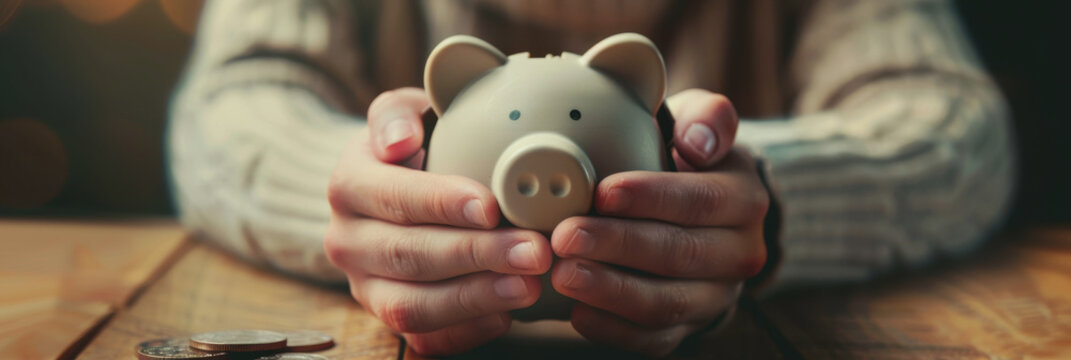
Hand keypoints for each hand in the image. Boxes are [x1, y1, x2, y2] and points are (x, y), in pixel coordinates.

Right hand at [324, 88, 552, 355]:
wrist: (397, 188)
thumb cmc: (415, 147)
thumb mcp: (402, 114)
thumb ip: (396, 115)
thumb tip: (398, 141)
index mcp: (348, 186)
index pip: (393, 197)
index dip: (442, 203)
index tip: (492, 206)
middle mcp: (347, 241)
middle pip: (407, 255)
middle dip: (475, 255)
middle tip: (533, 251)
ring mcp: (365, 286)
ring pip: (411, 305)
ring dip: (475, 299)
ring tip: (528, 286)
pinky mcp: (388, 316)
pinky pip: (422, 338)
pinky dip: (465, 331)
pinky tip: (507, 314)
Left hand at [550, 89, 769, 356]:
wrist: (702, 212)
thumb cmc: (685, 159)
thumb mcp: (700, 124)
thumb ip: (707, 117)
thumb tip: (699, 141)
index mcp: (744, 199)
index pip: (701, 201)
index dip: (652, 197)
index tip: (603, 191)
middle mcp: (740, 253)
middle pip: (681, 254)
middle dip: (619, 246)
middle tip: (565, 236)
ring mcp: (715, 297)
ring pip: (668, 303)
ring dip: (612, 291)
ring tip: (564, 275)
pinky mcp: (689, 327)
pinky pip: (655, 339)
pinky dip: (614, 330)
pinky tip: (576, 313)